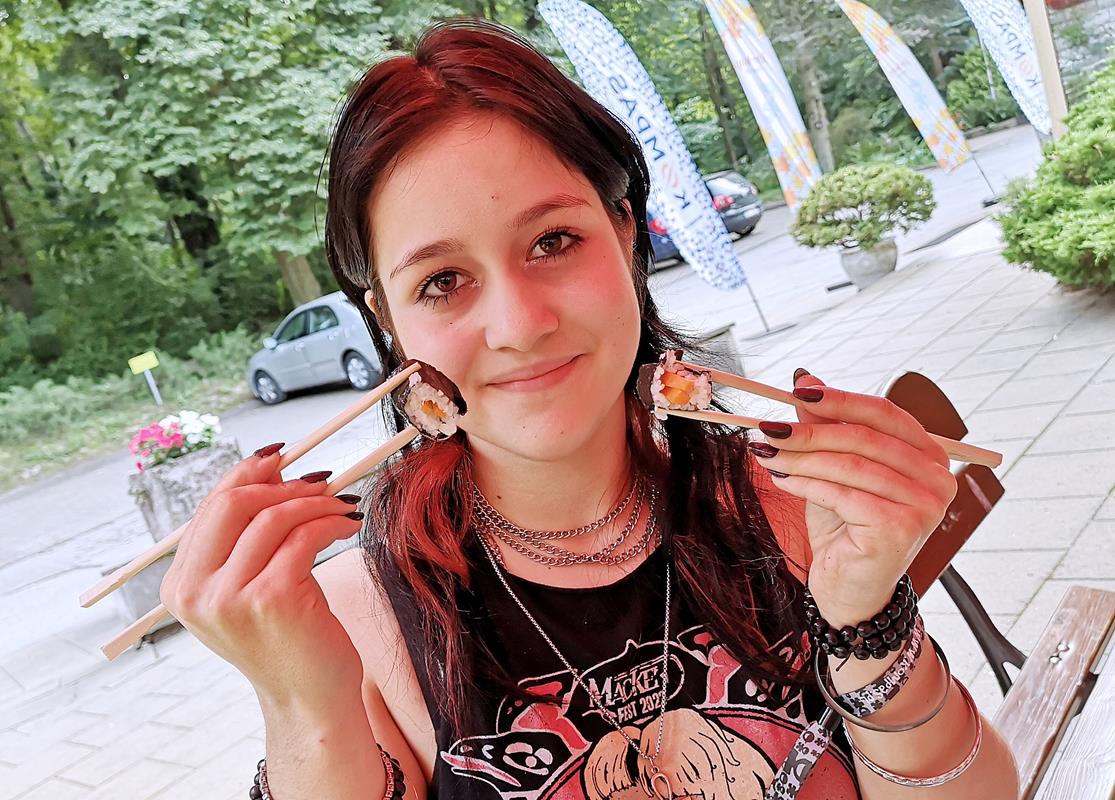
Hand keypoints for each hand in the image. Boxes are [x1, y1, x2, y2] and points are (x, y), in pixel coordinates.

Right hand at [160, 447, 365, 710]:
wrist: (308, 700)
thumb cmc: (286, 640)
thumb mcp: (249, 587)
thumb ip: (244, 537)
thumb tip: (268, 466)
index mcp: (179, 586)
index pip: (210, 506)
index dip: (248, 473)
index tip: (282, 457)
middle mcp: (194, 592)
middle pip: (233, 503)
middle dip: (282, 483)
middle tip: (321, 481)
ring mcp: (229, 596)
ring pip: (273, 516)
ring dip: (316, 501)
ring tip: (342, 505)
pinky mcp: (270, 598)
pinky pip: (304, 535)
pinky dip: (332, 521)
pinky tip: (349, 524)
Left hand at [749, 371, 957, 625]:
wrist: (850, 589)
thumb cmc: (846, 528)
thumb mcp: (834, 468)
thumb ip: (828, 426)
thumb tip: (806, 380)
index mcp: (929, 455)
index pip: (885, 413)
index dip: (840, 399)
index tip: (797, 391)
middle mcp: (937, 478)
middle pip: (865, 438)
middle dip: (810, 430)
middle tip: (767, 426)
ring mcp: (924, 506)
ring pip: (851, 466)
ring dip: (801, 457)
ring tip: (766, 453)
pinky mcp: (900, 529)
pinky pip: (843, 495)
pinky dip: (806, 484)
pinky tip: (781, 480)